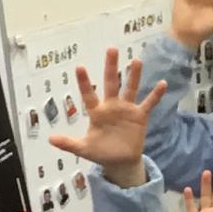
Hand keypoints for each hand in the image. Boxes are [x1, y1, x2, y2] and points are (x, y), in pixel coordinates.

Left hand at [47, 50, 168, 187]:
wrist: (119, 162)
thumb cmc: (100, 152)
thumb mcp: (83, 149)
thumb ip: (68, 143)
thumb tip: (50, 139)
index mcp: (96, 112)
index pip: (89, 94)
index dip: (84, 82)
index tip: (79, 67)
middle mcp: (111, 106)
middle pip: (111, 83)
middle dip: (111, 67)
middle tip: (111, 49)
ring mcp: (126, 109)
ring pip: (130, 89)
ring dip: (134, 75)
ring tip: (136, 60)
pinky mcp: (140, 116)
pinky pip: (148, 103)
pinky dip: (155, 95)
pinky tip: (162, 84)